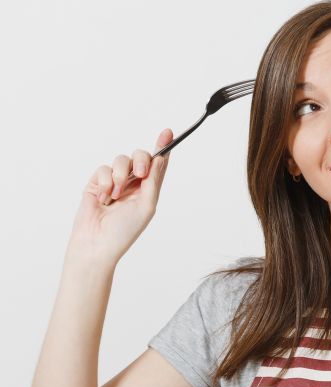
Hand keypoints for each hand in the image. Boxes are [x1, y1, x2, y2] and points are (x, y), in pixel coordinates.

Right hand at [64, 128, 172, 266]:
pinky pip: (103, 169)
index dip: (163, 147)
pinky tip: (104, 198)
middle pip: (140, 156)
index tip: (168, 132)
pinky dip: (105, 183)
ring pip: (120, 160)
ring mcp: (114, 181)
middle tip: (140, 174)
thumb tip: (162, 157)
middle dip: (140, 160)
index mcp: (148, 188)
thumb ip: (154, 180)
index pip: (157, 164)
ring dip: (120, 177)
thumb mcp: (146, 205)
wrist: (96, 244)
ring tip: (115, 196)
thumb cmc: (124, 231)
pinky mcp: (96, 183)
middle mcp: (133, 183)